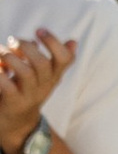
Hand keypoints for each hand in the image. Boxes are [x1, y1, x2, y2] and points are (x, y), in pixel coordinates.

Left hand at [0, 31, 74, 153]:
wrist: (16, 123)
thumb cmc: (26, 90)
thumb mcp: (43, 75)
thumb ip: (52, 57)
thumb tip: (74, 43)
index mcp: (53, 75)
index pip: (65, 58)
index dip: (53, 42)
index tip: (39, 30)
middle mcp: (44, 85)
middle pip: (41, 64)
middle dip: (26, 47)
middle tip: (13, 41)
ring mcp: (29, 95)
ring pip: (25, 73)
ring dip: (10, 58)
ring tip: (3, 54)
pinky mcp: (13, 102)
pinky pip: (7, 86)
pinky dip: (0, 73)